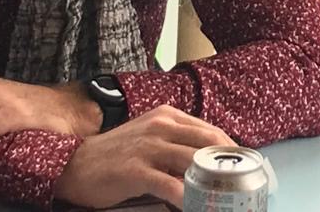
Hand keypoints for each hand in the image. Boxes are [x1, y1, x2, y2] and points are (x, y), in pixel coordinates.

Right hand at [54, 106, 234, 209]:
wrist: (74, 164)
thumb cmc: (116, 154)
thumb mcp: (149, 136)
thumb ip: (176, 142)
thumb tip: (207, 161)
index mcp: (168, 116)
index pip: (211, 131)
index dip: (231, 150)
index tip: (245, 168)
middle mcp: (161, 126)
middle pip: (210, 142)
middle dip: (230, 164)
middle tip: (242, 185)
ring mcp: (149, 147)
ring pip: (194, 162)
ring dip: (213, 183)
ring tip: (226, 199)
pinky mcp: (136, 170)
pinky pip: (171, 185)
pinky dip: (187, 198)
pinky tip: (195, 206)